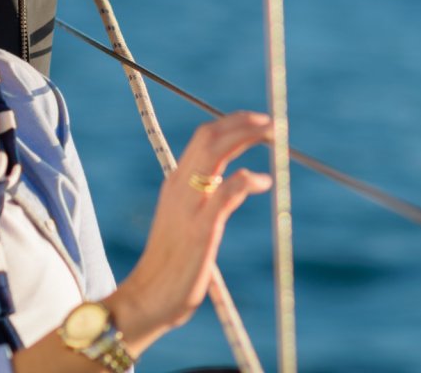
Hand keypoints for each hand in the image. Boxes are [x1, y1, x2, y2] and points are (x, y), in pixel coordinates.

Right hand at [103, 112, 273, 356]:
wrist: (147, 298)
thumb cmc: (170, 264)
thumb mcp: (185, 220)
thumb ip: (204, 198)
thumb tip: (232, 184)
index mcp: (175, 183)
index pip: (203, 137)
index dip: (232, 123)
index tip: (257, 122)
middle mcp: (179, 187)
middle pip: (209, 136)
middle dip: (242, 123)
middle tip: (271, 123)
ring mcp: (189, 206)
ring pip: (214, 153)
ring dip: (245, 137)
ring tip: (273, 137)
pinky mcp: (200, 229)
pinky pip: (225, 192)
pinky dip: (247, 179)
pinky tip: (265, 182)